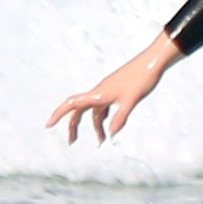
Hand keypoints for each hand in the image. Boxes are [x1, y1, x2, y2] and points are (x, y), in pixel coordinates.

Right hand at [47, 35, 182, 142]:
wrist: (153, 61)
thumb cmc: (142, 78)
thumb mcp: (131, 101)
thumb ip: (120, 118)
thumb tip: (111, 134)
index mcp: (99, 94)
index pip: (72, 104)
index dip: (58, 114)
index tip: (48, 125)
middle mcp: (100, 91)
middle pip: (80, 110)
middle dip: (74, 126)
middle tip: (72, 142)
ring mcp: (108, 90)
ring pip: (94, 110)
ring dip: (95, 125)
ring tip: (102, 140)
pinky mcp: (116, 89)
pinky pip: (104, 105)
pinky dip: (104, 117)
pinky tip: (109, 125)